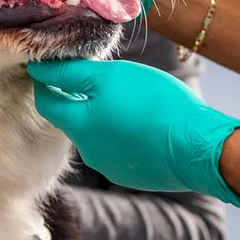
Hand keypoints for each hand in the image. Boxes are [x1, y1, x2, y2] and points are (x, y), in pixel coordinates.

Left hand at [27, 58, 239, 213]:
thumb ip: (73, 73)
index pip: (47, 103)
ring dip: (105, 114)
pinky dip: (125, 131)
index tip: (51, 65)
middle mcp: (90, 152)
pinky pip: (121, 148)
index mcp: (80, 127)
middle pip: (74, 119)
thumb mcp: (112, 76)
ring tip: (129, 96)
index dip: (46, 82)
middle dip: (80, 96)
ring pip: (99, 134)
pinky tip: (146, 119)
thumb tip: (41, 68)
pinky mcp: (135, 175)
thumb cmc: (155, 105)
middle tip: (96, 73)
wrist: (198, 147)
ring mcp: (113, 167)